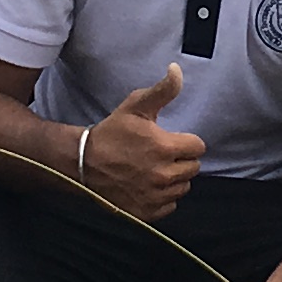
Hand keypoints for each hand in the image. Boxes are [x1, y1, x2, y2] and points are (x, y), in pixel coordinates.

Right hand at [79, 66, 201, 221]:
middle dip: (181, 160)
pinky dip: (163, 197)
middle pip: (193, 168)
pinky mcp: (148, 211)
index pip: (198, 147)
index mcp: (165, 147)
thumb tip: (177, 69)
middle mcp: (164, 174)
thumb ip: (162, 90)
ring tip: (155, 170)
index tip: (170, 140)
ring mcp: (156, 195)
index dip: (186, 141)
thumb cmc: (111, 132)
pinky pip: (171, 205)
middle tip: (161, 155)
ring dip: (174, 179)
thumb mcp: (135, 106)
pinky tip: (149, 186)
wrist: (83, 163)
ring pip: (183, 187)